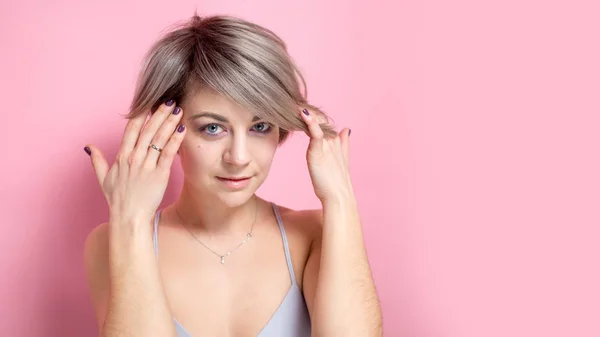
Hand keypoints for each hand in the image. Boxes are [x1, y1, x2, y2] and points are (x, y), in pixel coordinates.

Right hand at [84, 100, 186, 223]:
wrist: (129, 218)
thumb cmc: (118, 200)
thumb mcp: (103, 179)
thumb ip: (97, 160)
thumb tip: (89, 147)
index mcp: (121, 157)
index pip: (131, 130)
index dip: (141, 115)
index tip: (149, 103)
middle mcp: (133, 158)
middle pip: (147, 130)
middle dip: (158, 114)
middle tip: (168, 100)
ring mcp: (146, 166)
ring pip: (158, 139)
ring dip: (169, 123)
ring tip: (178, 110)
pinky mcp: (159, 175)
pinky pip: (167, 154)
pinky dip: (175, 141)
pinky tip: (181, 130)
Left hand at [300, 107, 353, 203]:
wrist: (338, 196)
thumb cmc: (335, 182)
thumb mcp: (340, 159)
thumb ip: (343, 144)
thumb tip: (347, 129)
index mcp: (335, 141)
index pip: (323, 123)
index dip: (313, 115)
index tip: (299, 106)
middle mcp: (332, 140)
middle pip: (320, 120)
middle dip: (308, 111)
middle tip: (294, 101)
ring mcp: (327, 144)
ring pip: (317, 123)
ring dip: (307, 113)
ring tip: (295, 103)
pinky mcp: (319, 151)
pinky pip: (315, 133)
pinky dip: (310, 123)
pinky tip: (303, 114)